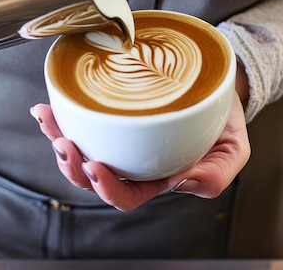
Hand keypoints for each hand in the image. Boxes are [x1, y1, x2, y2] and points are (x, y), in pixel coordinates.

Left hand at [30, 92, 249, 210]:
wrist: (221, 88)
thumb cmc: (224, 123)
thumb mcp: (234, 152)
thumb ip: (215, 175)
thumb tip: (180, 180)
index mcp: (157, 177)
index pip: (125, 194)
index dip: (106, 187)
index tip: (96, 166)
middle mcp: (132, 160)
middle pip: (92, 175)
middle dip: (73, 165)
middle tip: (66, 144)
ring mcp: (119, 136)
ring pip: (81, 147)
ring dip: (58, 137)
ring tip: (48, 119)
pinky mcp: (111, 112)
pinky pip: (82, 119)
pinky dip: (63, 114)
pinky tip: (49, 105)